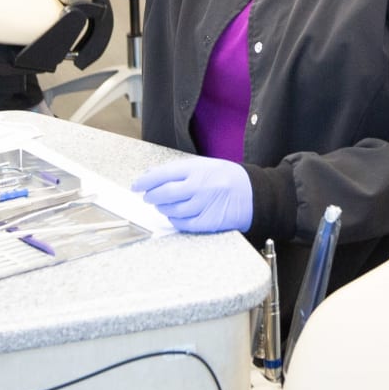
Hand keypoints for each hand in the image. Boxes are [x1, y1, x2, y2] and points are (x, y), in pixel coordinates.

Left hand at [131, 156, 252, 232]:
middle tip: (147, 197)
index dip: (145, 181)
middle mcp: (199, 187)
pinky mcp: (207, 222)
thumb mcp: (204, 165)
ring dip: (162, 208)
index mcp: (197, 169)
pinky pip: (183, 224)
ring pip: (171, 210)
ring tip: (162, 205)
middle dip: (151, 196)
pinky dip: (174, 220)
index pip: (163, 174)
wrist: (252, 194)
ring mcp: (203, 205)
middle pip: (164, 194)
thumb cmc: (226, 177)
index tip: (136, 185)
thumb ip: (179, 170)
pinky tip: (174, 215)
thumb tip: (152, 174)